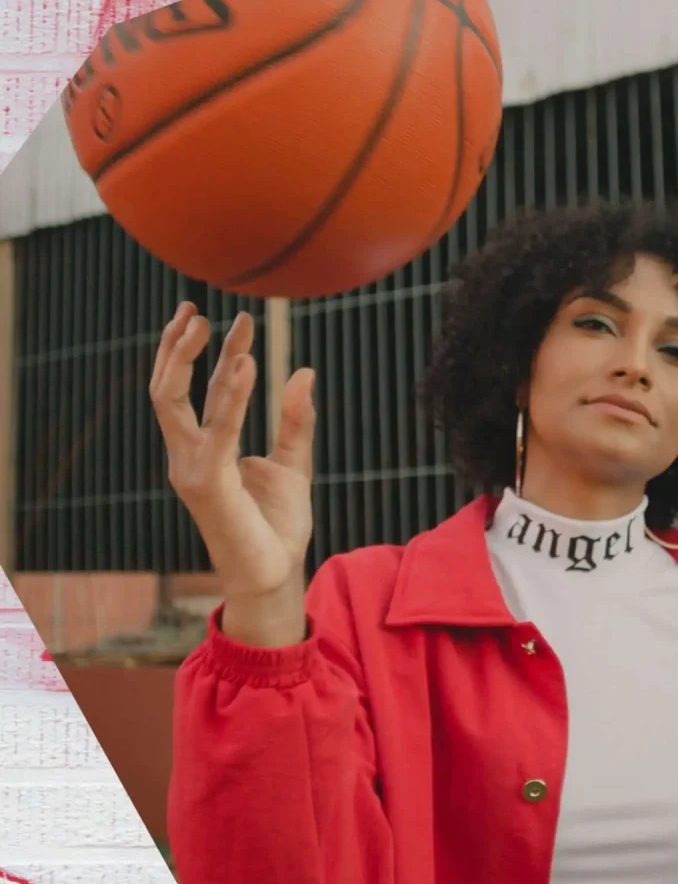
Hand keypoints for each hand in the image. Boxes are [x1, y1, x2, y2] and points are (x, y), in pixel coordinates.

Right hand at [150, 303, 315, 615]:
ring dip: (192, 360)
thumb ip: (296, 420)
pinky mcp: (208, 484)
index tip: (238, 318)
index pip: (199, 391)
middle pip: (167, 390)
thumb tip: (304, 371)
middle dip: (177, 347)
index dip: (214, 353)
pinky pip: (216, 430)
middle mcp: (187, 456)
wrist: (276, 576)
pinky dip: (230, 395)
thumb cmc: (277, 527)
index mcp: (204, 449)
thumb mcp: (294, 463)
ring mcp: (191, 470)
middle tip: (195, 307)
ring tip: (216, 324)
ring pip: (174, 403)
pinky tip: (246, 364)